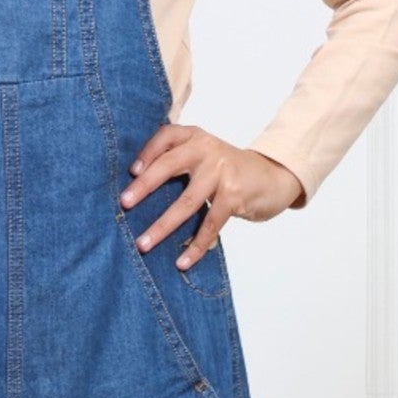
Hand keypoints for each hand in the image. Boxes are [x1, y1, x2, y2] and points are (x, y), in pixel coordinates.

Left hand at [118, 125, 305, 270]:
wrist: (274, 176)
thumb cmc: (229, 170)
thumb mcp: (206, 156)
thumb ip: (179, 164)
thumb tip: (138, 194)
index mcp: (196, 137)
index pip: (166, 136)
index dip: (147, 152)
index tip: (132, 172)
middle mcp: (207, 149)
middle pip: (169, 165)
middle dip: (144, 186)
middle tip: (124, 204)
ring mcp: (222, 172)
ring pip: (186, 202)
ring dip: (162, 226)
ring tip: (143, 244)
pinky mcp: (234, 196)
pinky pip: (210, 224)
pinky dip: (195, 246)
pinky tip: (183, 262)